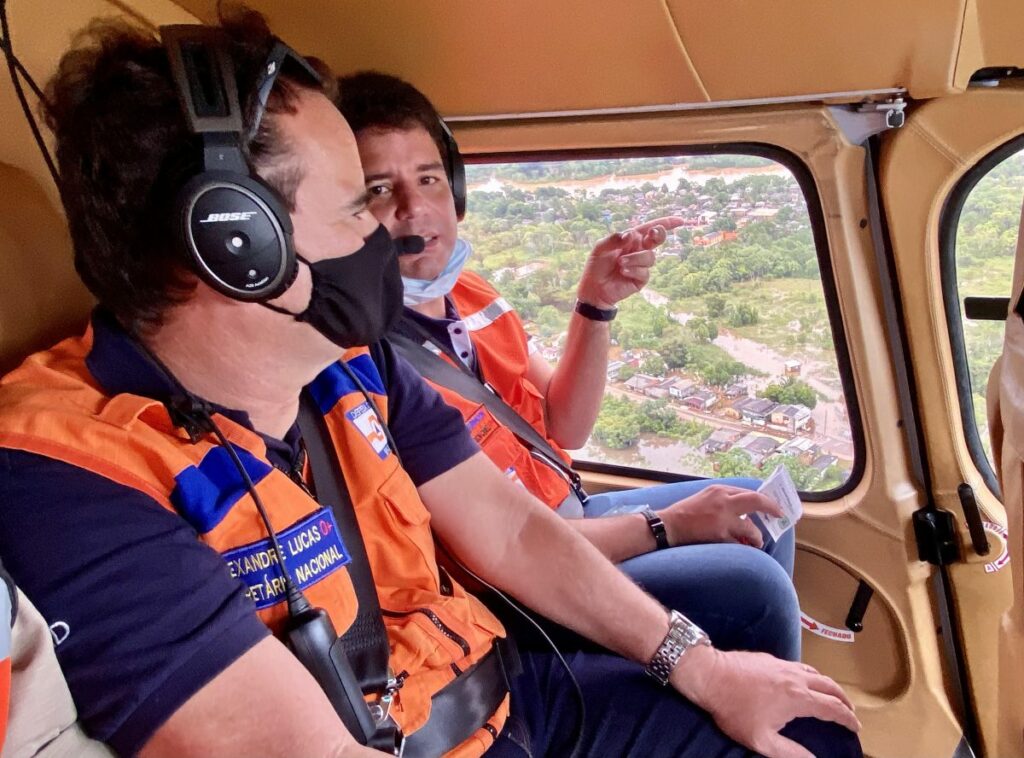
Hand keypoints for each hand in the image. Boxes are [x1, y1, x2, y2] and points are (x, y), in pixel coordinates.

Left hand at [576, 216, 683, 308]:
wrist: (594, 289)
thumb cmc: (596, 266)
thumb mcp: (600, 248)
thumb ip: (614, 239)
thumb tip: (631, 234)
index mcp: (630, 240)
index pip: (649, 228)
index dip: (666, 223)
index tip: (680, 221)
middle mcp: (638, 250)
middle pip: (657, 239)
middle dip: (658, 235)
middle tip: (651, 236)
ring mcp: (641, 265)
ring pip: (650, 257)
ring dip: (635, 258)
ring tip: (620, 263)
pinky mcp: (641, 279)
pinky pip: (644, 272)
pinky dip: (634, 270)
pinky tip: (622, 272)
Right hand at [658, 484, 783, 548]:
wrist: (667, 526)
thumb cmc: (683, 513)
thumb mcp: (704, 498)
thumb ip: (723, 500)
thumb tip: (743, 511)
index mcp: (719, 490)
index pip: (748, 492)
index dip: (764, 500)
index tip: (772, 506)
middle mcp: (722, 500)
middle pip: (756, 501)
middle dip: (771, 508)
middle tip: (780, 516)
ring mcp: (722, 518)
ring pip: (751, 528)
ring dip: (756, 537)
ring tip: (756, 542)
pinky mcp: (719, 534)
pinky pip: (739, 543)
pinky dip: (744, 547)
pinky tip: (745, 550)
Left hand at [671, 646, 860, 757]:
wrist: (710, 675)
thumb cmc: (734, 709)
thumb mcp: (761, 740)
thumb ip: (790, 753)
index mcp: (798, 698)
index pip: (833, 708)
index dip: (847, 718)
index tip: (855, 726)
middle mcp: (795, 678)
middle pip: (829, 686)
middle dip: (843, 699)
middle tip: (850, 711)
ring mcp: (782, 665)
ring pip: (815, 673)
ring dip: (829, 685)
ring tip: (832, 695)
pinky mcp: (769, 659)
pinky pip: (799, 666)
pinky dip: (811, 675)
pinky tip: (804, 681)